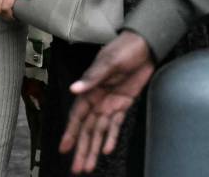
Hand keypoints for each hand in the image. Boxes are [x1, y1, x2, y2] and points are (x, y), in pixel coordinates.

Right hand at [59, 31, 154, 172]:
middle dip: (82, 149)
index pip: (78, 116)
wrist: (144, 45)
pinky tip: (107, 150)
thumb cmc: (123, 49)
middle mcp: (97, 99)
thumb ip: (92, 78)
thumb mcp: (108, 61)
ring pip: (100, 131)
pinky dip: (111, 137)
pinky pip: (116, 124)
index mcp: (90, 90)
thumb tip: (74, 89)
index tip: (64, 149)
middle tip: (78, 169)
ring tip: (88, 167)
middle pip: (88, 129)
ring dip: (94, 149)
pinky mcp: (123, 103)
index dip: (71, 133)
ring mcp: (110, 103)